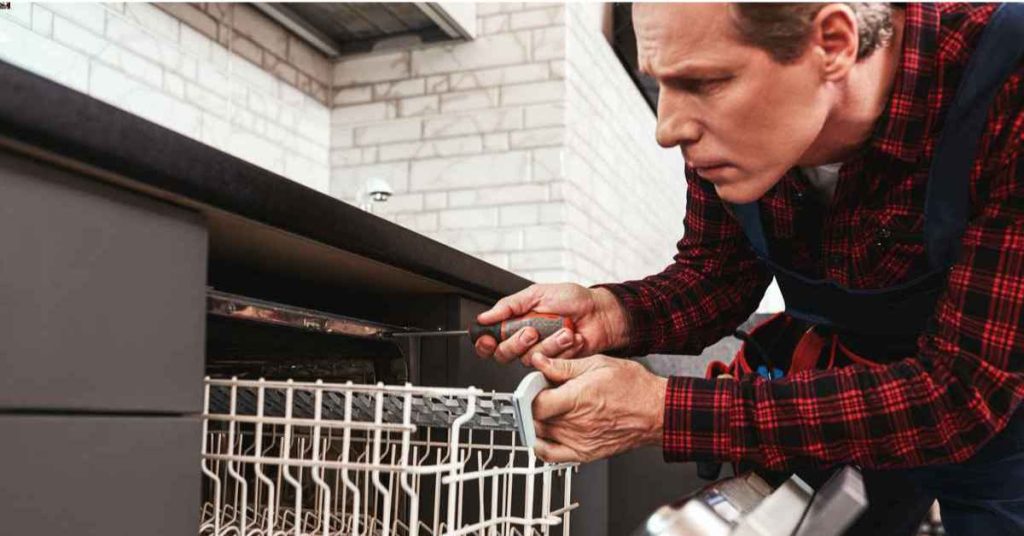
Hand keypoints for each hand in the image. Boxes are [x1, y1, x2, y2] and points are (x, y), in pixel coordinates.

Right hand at [474, 283, 628, 364]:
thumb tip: (485, 316)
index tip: (489, 338)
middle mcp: (525, 340)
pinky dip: (563, 349)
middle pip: (504, 354)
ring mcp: (540, 352)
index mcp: (516, 322)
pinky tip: (571, 338)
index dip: (485, 342)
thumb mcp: (537, 294)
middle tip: (532, 330)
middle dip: (517, 342)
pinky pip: (550, 364)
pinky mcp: (556, 363)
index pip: (490, 339)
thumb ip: (509, 305)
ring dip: (548, 343)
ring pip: (529, 359)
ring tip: (563, 329)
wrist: (600, 312)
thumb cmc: (573, 300)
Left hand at [528, 353, 665, 462]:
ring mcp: (580, 440)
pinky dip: (540, 446)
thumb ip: (564, 366)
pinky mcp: (585, 453)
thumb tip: (540, 362)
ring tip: (549, 407)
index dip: (529, 393)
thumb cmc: (634, 387)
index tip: (533, 385)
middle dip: (534, 403)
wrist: (656, 411)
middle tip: (544, 391)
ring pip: (540, 433)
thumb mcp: (598, 364)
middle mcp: (577, 422)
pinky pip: (551, 455)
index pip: (535, 403)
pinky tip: (541, 434)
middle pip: (536, 417)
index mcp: (578, 398)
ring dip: (538, 420)